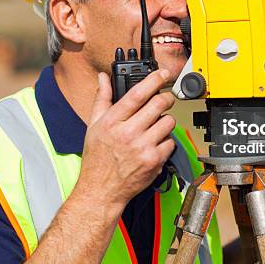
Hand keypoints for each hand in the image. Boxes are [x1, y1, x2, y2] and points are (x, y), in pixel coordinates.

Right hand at [77, 69, 176, 206]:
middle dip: (165, 98)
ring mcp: (143, 148)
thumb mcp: (93, 125)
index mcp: (113, 122)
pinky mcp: (155, 161)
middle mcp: (129, 133)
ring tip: (155, 125)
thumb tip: (103, 78)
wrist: (101, 190)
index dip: (154, 80)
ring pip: (168, 121)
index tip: (162, 73)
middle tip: (164, 98)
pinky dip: (166, 141)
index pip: (138, 94)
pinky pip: (171, 142)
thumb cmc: (97, 159)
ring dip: (165, 120)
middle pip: (158, 104)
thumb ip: (102, 99)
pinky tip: (154, 143)